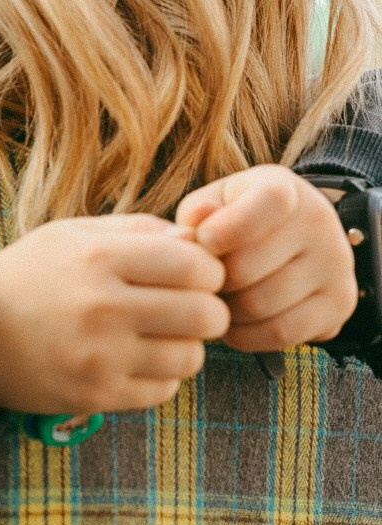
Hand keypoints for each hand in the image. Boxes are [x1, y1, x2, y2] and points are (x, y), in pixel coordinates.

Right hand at [0, 213, 228, 415]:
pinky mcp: (95, 396)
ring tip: (161, 335)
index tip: (194, 274)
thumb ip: (138, 229)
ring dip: (186, 345)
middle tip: (189, 307)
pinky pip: (164, 390)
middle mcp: (102, 307)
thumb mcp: (74, 234)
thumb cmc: (31, 275)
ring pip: (191, 357)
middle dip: (209, 310)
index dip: (208, 270)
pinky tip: (137, 358)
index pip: (196, 265)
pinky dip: (161, 375)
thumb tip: (198, 241)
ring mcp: (99, 357)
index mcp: (99, 258)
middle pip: (205, 314)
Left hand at [175, 165, 357, 351]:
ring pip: (260, 306)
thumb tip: (184, 236)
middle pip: (245, 269)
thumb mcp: (214, 203)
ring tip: (219, 300)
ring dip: (226, 312)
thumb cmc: (238, 218)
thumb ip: (196, 216)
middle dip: (213, 282)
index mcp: (285, 189)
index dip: (228, 228)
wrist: (293, 236)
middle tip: (203, 282)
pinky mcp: (340, 304)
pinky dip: (247, 335)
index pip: (269, 203)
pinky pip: (282, 333)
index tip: (205, 241)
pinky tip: (237, 321)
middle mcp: (320, 223)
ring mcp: (336, 265)